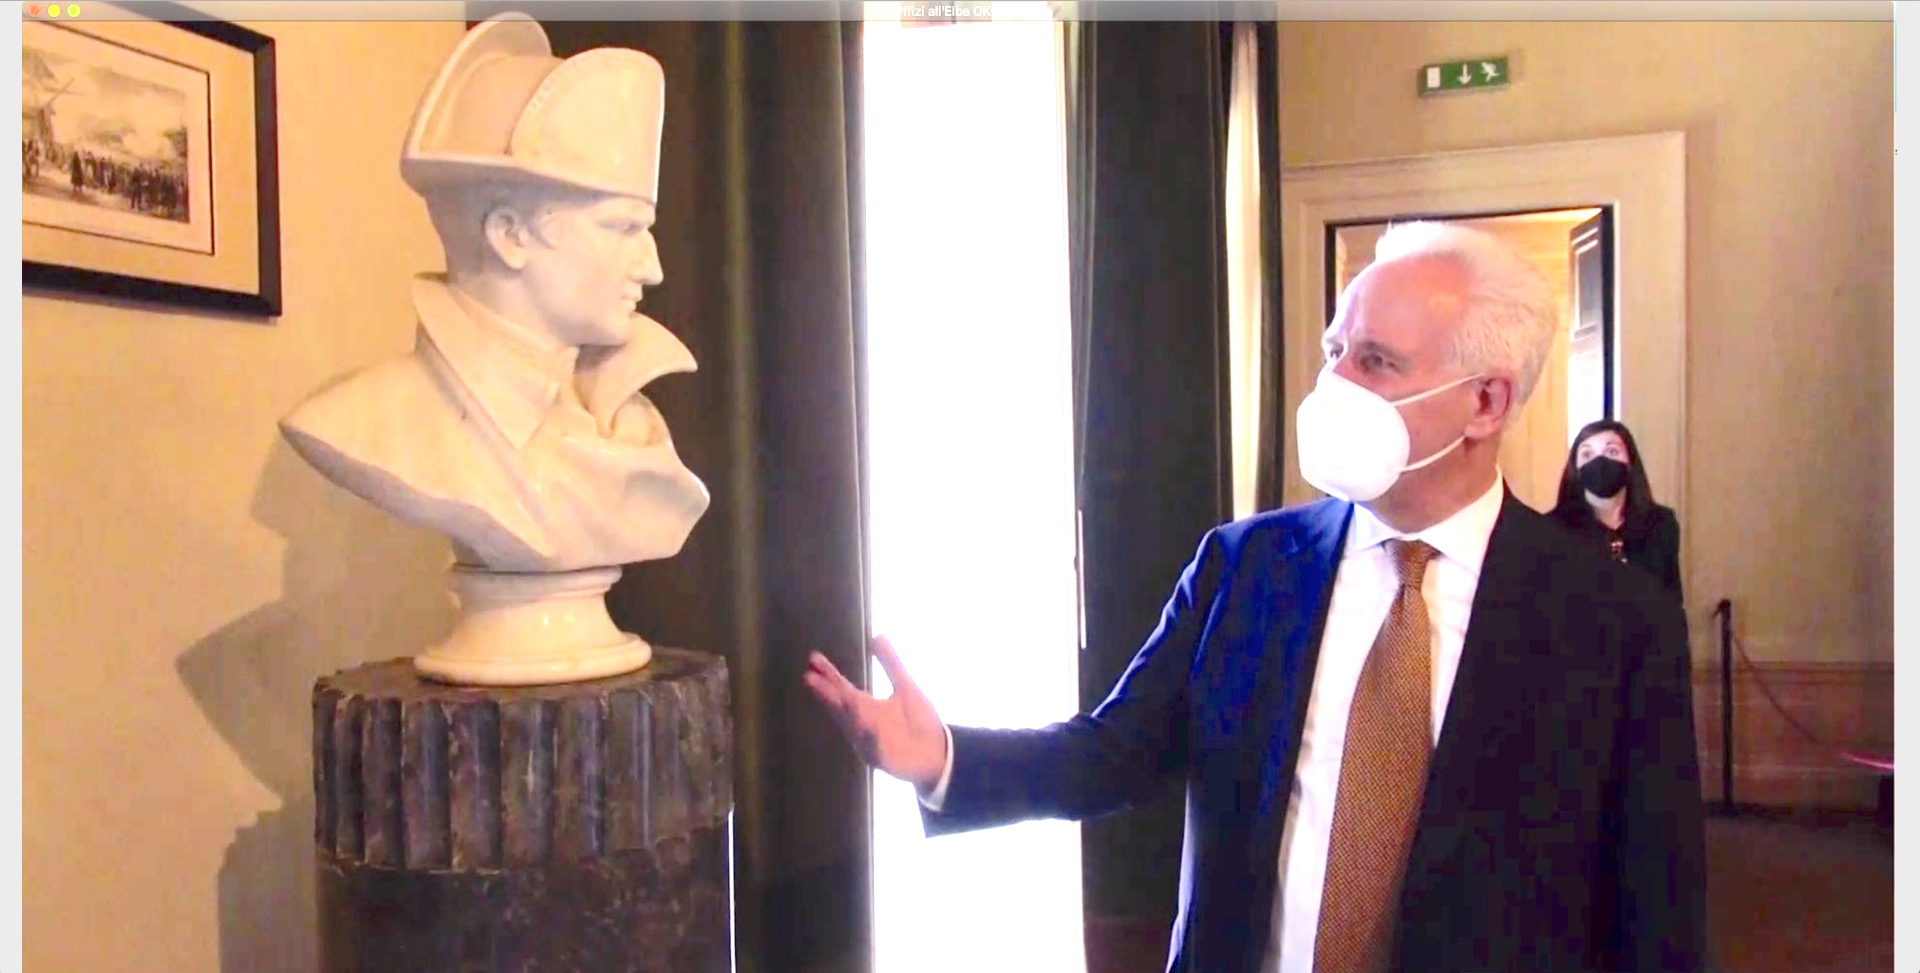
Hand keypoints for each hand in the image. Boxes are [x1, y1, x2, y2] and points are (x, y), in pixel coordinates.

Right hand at [804, 635, 948, 791]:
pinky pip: (875, 748)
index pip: (842, 688)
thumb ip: (890, 664)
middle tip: (809, 677)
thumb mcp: (905, 687)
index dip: (828, 674)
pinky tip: (869, 725)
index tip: (814, 658)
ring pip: (855, 727)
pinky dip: (871, 738)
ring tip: (841, 696)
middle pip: (841, 706)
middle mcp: (863, 724)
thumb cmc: (918, 721)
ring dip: (848, 713)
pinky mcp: (884, 759)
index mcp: (866, 707)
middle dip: (827, 693)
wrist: (938, 752)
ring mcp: (870, 743)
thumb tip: (877, 636)